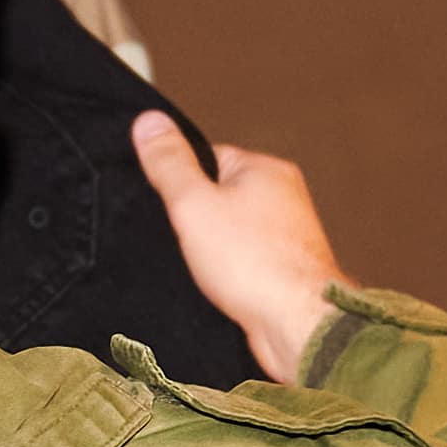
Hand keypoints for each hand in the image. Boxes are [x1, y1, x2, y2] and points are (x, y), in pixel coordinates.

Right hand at [132, 104, 354, 384]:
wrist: (298, 325)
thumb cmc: (255, 265)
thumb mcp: (193, 204)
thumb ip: (169, 163)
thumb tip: (148, 121)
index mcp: (266, 169)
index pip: (210, 158)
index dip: (182, 182)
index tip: (171, 205)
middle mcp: (284, 198)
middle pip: (220, 197)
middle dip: (198, 220)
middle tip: (187, 239)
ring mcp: (288, 236)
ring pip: (232, 234)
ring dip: (214, 252)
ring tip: (207, 268)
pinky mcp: (285, 271)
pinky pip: (245, 264)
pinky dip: (230, 275)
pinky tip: (221, 288)